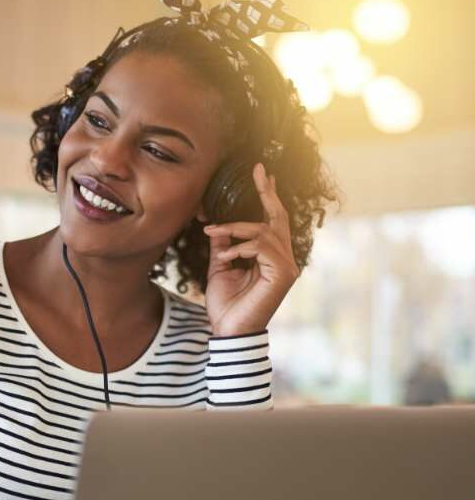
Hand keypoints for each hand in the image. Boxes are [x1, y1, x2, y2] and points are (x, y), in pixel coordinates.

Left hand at [202, 163, 298, 336]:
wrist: (227, 330)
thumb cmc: (225, 304)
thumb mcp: (219, 267)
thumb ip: (222, 245)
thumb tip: (216, 223)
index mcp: (270, 255)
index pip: (271, 220)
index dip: (268, 195)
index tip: (261, 172)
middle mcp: (283, 258)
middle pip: (277, 217)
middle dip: (267, 192)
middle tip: (259, 169)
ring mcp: (287, 265)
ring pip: (263, 231)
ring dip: (235, 230)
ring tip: (214, 235)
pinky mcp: (284, 274)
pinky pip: (261, 247)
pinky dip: (240, 248)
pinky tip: (227, 258)